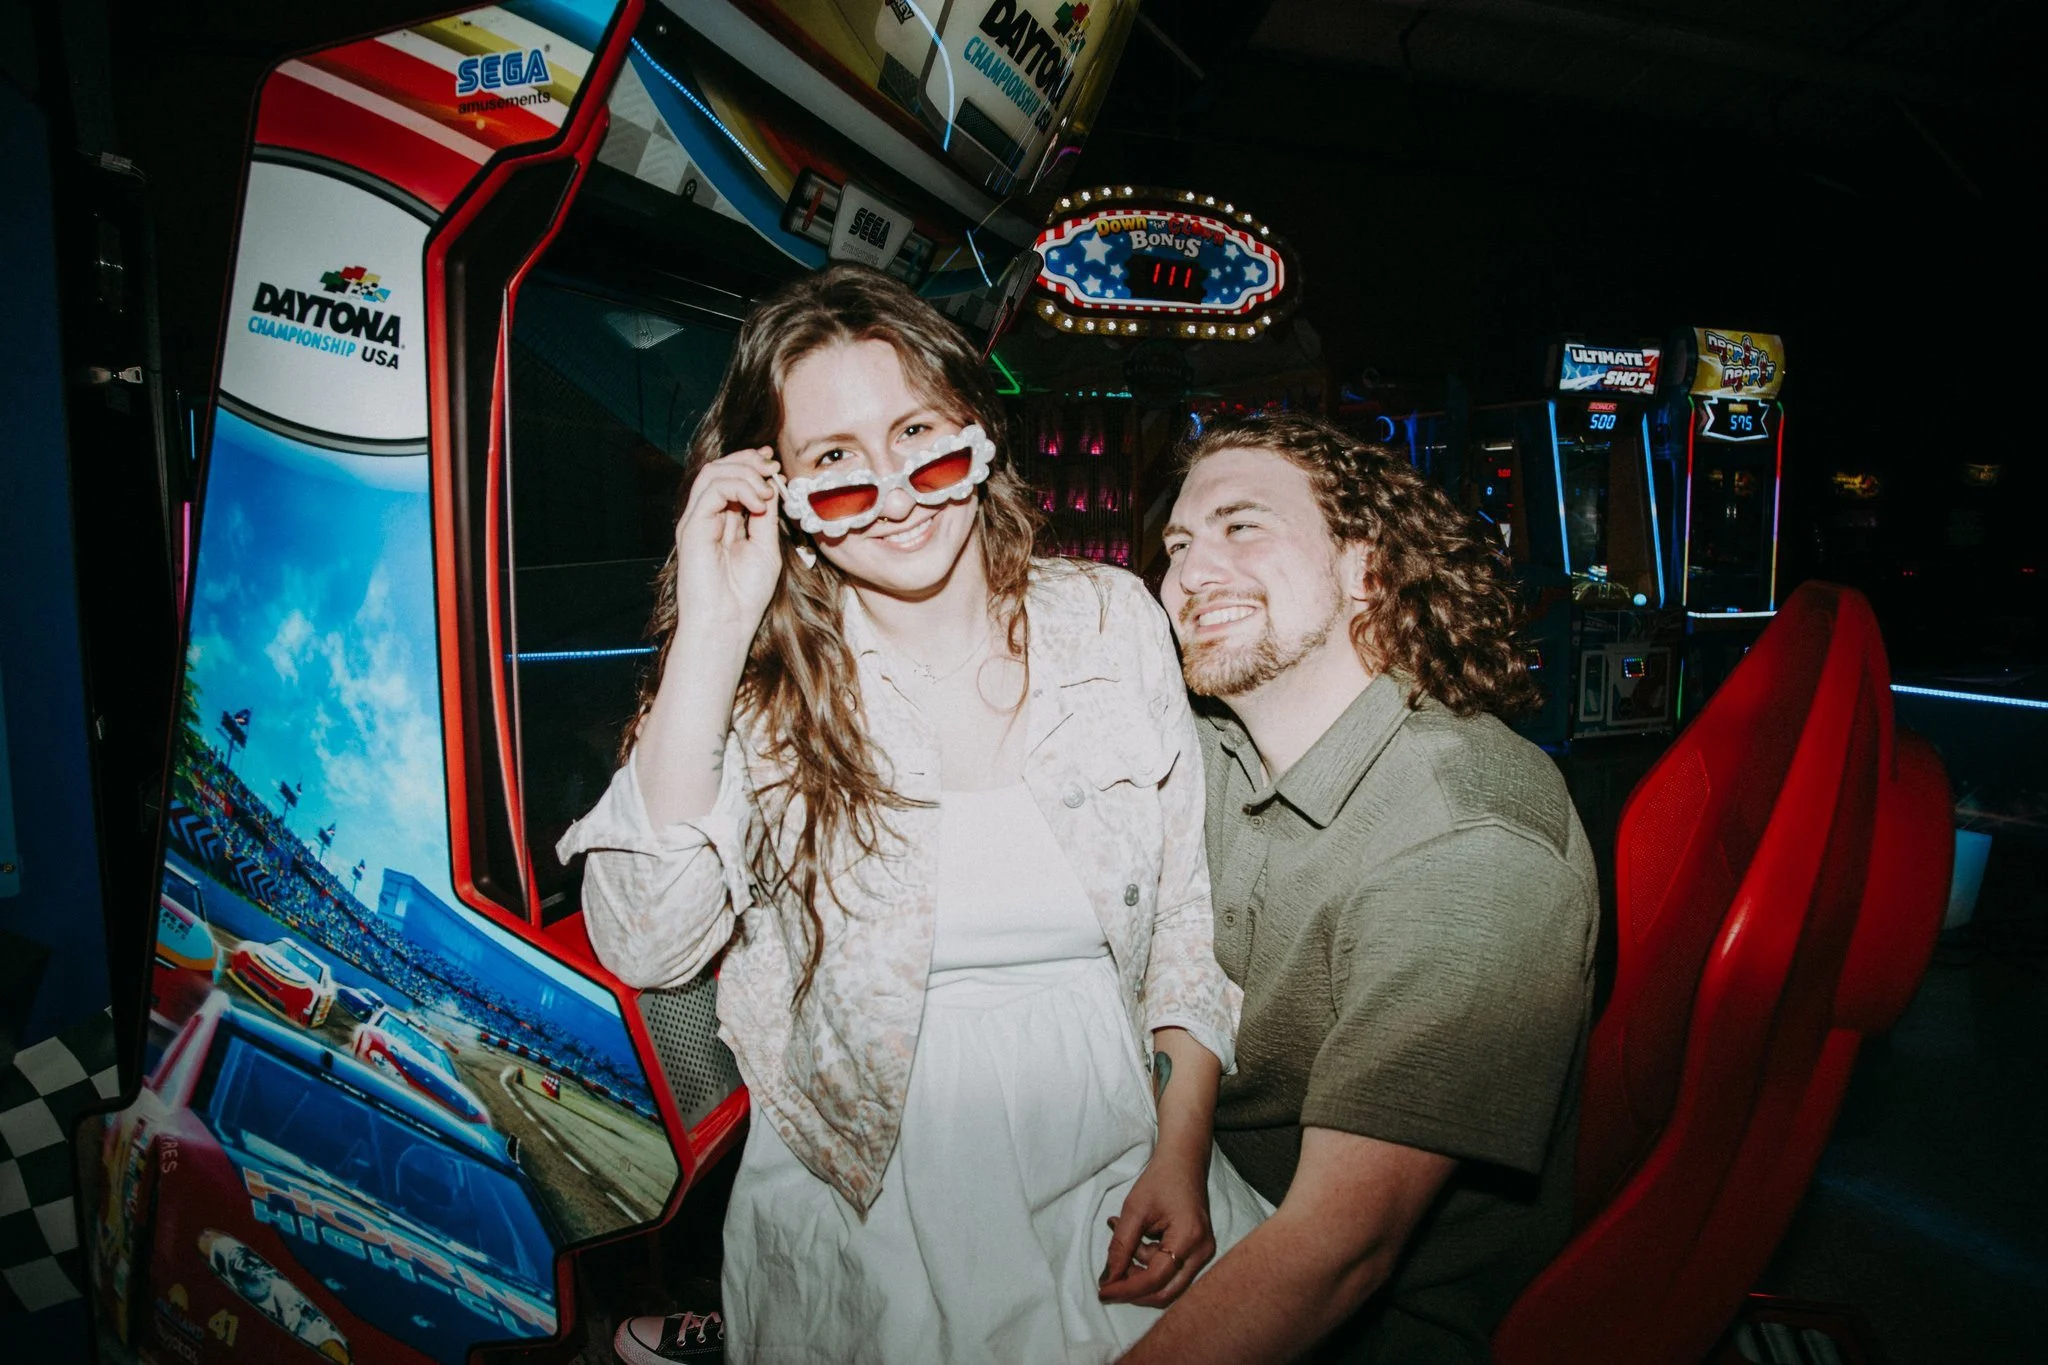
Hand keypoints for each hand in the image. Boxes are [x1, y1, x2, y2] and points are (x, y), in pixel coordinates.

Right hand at [674, 447, 783, 637]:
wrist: (727, 622)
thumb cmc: (745, 594)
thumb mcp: (765, 547)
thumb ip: (765, 517)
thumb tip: (770, 486)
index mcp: (723, 520)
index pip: (731, 478)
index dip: (752, 465)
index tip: (776, 465)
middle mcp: (706, 517)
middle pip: (719, 468)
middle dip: (748, 460)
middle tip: (772, 466)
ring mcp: (697, 520)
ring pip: (713, 472)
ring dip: (745, 472)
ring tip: (766, 491)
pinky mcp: (691, 527)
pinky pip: (711, 490)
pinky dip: (738, 487)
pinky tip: (758, 503)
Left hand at [1098, 1155, 1214, 1307]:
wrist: (1183, 1163)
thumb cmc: (1160, 1180)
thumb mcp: (1134, 1210)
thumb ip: (1120, 1247)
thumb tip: (1107, 1280)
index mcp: (1188, 1238)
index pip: (1155, 1279)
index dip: (1126, 1289)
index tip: (1103, 1291)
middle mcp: (1202, 1252)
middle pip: (1165, 1293)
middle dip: (1134, 1290)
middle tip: (1110, 1279)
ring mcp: (1203, 1254)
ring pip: (1167, 1285)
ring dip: (1141, 1274)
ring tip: (1124, 1244)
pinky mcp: (1197, 1253)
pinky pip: (1171, 1273)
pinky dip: (1150, 1265)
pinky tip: (1137, 1243)